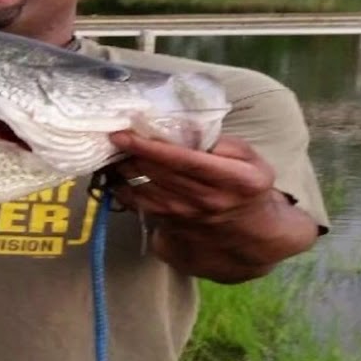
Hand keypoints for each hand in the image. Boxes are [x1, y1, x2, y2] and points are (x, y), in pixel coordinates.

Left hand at [108, 132, 274, 225]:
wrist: (247, 230)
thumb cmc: (247, 185)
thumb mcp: (250, 159)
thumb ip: (224, 143)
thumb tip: (189, 130)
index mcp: (233, 179)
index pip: (184, 161)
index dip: (150, 147)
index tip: (124, 134)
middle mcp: (206, 199)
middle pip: (158, 173)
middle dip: (129, 154)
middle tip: (110, 135)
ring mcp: (185, 214)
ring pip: (143, 189)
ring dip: (121, 170)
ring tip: (109, 151)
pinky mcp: (168, 222)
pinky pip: (137, 203)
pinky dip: (121, 187)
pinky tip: (113, 172)